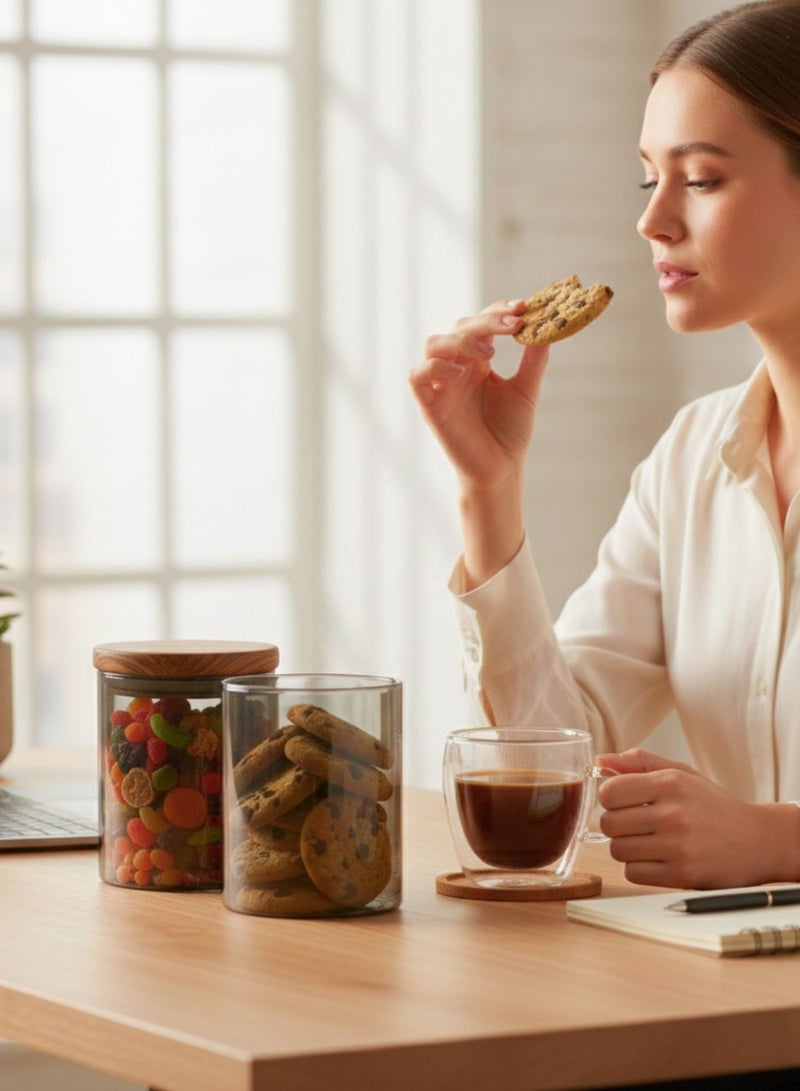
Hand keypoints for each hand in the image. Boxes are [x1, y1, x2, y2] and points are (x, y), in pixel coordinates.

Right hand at [408, 300, 548, 490]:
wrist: (501, 469)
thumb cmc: (510, 432)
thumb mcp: (526, 390)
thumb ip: (533, 359)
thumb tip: (548, 325)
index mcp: (478, 360)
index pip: (482, 322)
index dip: (498, 310)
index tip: (523, 307)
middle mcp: (457, 367)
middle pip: (460, 326)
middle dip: (486, 320)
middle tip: (514, 324)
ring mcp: (442, 384)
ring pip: (434, 343)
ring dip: (460, 340)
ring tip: (489, 353)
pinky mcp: (430, 404)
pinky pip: (418, 375)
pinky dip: (435, 366)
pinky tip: (460, 372)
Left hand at [597, 749, 799, 888]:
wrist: (758, 841)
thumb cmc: (713, 805)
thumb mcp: (681, 774)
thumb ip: (640, 763)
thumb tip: (600, 761)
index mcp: (671, 783)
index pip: (609, 792)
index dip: (610, 798)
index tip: (623, 801)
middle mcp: (673, 814)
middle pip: (608, 823)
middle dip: (616, 824)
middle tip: (635, 823)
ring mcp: (677, 846)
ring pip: (617, 850)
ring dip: (627, 847)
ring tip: (648, 841)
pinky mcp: (681, 875)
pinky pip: (632, 873)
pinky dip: (639, 867)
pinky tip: (657, 858)